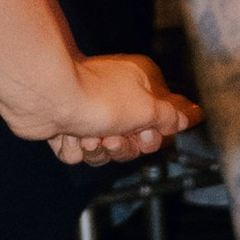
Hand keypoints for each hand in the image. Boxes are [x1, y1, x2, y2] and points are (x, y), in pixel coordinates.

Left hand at [6, 51, 200, 168]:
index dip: (154, 136)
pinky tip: (68, 133)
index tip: (147, 134)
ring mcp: (90, 113)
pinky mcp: (66, 126)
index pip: (161, 122)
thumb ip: (171, 116)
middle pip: (132, 142)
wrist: (46, 97)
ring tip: (87, 134)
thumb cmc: (98, 97)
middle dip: (122, 146)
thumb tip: (193, 114)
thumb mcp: (148, 108)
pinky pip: (78, 152)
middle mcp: (116, 98)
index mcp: (140, 87)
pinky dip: (73, 147)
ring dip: (97, 149)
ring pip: (104, 151)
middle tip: (113, 135)